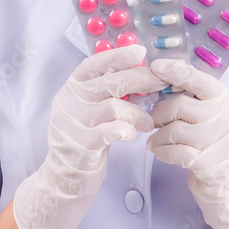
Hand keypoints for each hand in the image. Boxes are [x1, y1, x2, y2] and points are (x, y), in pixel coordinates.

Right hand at [13, 44, 166, 228]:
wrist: (66, 177)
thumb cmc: (87, 137)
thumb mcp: (92, 109)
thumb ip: (109, 91)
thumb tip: (142, 70)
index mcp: (71, 89)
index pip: (93, 65)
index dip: (117, 56)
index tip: (140, 51)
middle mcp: (68, 102)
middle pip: (109, 83)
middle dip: (141, 80)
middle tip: (162, 83)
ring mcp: (72, 124)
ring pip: (114, 107)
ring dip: (138, 113)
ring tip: (150, 121)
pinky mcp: (81, 146)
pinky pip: (110, 132)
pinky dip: (127, 130)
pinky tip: (134, 134)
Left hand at [146, 59, 228, 228]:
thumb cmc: (217, 143)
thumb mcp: (214, 115)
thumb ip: (194, 100)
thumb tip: (161, 83)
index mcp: (225, 99)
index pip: (198, 79)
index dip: (175, 71)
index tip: (156, 66)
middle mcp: (226, 117)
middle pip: (179, 106)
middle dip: (158, 113)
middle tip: (151, 120)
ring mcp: (219, 141)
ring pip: (173, 130)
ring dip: (157, 136)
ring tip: (154, 140)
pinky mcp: (209, 163)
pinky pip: (175, 152)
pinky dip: (161, 151)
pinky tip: (159, 151)